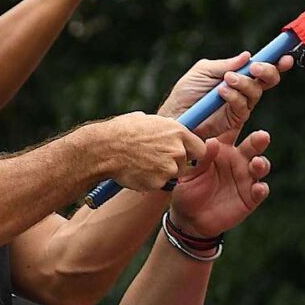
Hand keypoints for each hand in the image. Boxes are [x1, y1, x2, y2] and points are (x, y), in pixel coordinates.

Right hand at [79, 113, 204, 192]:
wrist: (103, 149)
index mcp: (177, 132)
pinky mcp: (158, 183)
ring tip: (142, 162)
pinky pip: (159, 184)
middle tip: (156, 158)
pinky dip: (150, 180)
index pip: (200, 147)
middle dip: (175, 163)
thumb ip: (165, 129)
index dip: (192, 151)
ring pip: (173, 175)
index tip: (185, 153)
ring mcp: (169, 168)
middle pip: (187, 163)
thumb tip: (172, 130)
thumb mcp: (147, 121)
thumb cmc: (121, 131)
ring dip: (162, 172)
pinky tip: (136, 171)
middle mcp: (177, 150)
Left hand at [156, 49, 289, 142]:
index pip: (262, 68)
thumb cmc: (187, 92)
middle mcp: (244, 89)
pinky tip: (221, 91)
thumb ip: (225, 64)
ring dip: (244, 82)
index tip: (285, 56)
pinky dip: (234, 96)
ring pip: (256, 91)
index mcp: (238, 74)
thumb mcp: (204, 71)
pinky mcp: (236, 119)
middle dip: (266, 71)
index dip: (276, 62)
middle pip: (268, 80)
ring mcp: (241, 104)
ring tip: (227, 79)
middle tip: (255, 67)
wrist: (175, 115)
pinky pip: (242, 105)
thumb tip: (248, 55)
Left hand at [172, 127, 272, 237]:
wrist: (189, 217)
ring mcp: (246, 178)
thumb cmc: (188, 188)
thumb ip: (201, 158)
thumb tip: (212, 142)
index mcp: (222, 149)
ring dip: (261, 164)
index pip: (233, 132)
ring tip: (256, 163)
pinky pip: (260, 191)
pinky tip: (258, 188)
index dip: (239, 122)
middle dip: (259, 140)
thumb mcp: (190, 172)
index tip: (243, 113)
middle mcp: (238, 160)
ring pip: (260, 166)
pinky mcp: (250, 197)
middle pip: (252, 146)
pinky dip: (261, 189)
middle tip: (262, 136)